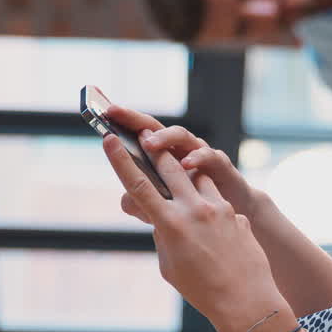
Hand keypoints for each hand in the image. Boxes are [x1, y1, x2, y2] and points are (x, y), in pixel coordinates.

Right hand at [100, 130, 286, 331]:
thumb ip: (163, 235)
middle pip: (168, 166)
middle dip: (154, 148)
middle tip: (143, 134)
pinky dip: (207, 202)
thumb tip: (163, 217)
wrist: (245, 301)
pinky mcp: (236, 214)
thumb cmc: (202, 290)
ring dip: (184, 172)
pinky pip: (216, 199)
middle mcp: (193, 209)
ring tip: (178, 176)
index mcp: (170, 224)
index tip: (109, 138)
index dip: (120, 160)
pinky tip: (211, 226)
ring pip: (196, 176)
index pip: (138, 185)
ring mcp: (218, 208)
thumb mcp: (170, 265)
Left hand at [105, 106, 266, 222]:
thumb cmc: (194, 210)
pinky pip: (210, 157)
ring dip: (164, 136)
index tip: (100, 110)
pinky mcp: (221, 167)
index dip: (121, 121)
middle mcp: (179, 150)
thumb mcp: (165, 208)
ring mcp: (200, 155)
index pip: (136, 134)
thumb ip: (145, 204)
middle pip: (154, 127)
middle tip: (114, 111)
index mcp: (161, 157)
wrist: (231, 221)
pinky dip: (198, 158)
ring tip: (148, 142)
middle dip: (134, 118)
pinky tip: (187, 164)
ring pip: (182, 136)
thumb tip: (125, 201)